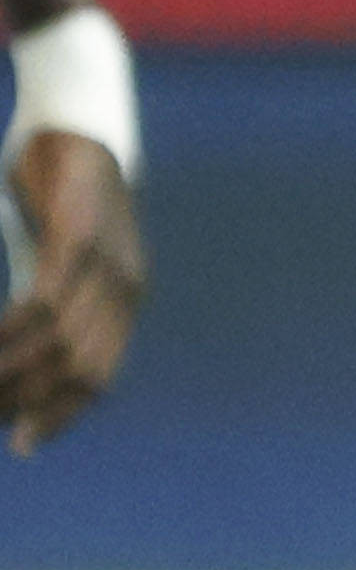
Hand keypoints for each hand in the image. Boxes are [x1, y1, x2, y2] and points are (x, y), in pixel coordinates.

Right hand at [0, 134, 135, 449]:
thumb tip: (21, 344)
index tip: (24, 442)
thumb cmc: (59, 196)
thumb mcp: (53, 257)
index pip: (99, 377)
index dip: (61, 413)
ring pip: (62, 340)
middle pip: (82, 369)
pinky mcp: (82, 238)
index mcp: (125, 302)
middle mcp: (126, 290)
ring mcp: (108, 265)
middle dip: (32, 400)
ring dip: (15, 369)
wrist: (78, 127)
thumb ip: (44, 300)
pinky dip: (14, 328)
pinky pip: (47, 299)